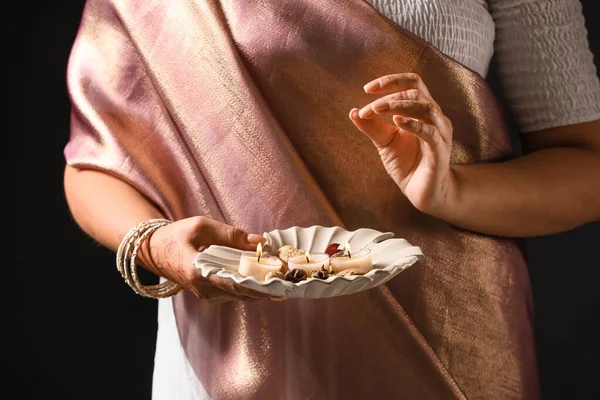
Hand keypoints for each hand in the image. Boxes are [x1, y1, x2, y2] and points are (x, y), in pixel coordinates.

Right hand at [141, 216, 283, 302]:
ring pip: (241, 296)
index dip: (259, 285)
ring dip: (261, 288)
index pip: (235, 284)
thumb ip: (230, 234)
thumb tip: (260, 242)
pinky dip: (251, 287)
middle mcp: (204, 289)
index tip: (280, 284)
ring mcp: (207, 295)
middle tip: (290, 281)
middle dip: (267, 288)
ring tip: (283, 279)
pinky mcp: (210, 294)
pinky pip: (235, 293)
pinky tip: (266, 278)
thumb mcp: (201, 226)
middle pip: (243, 293)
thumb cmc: (176, 235)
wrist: (153, 250)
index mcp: (199, 272)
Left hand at [349, 73, 454, 215]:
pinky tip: (398, 122)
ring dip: (399, 105)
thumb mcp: (385, 143)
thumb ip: (372, 127)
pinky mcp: (440, 150)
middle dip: (389, 96)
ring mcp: (440, 133)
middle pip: (416, 92)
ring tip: (378, 109)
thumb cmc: (407, 164)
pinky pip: (430, 132)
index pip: (412, 83)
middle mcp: (435, 117)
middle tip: (369, 108)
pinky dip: (414, 125)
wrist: (421, 192)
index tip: (367, 89)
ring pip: (426, 107)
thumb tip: (353, 111)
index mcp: (422, 111)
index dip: (390, 81)